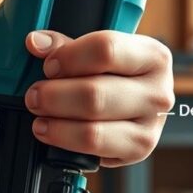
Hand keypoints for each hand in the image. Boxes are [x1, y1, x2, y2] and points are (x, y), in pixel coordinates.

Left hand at [24, 30, 173, 166]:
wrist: (135, 107)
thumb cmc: (114, 74)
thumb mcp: (95, 52)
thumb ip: (65, 45)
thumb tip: (36, 42)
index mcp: (153, 56)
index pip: (106, 50)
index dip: (68, 57)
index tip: (48, 65)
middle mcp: (158, 92)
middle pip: (94, 94)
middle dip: (54, 96)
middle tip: (34, 95)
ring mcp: (151, 125)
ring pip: (93, 129)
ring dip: (56, 123)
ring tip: (39, 115)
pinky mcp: (139, 150)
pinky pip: (93, 149)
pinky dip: (65, 141)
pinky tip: (51, 132)